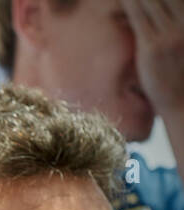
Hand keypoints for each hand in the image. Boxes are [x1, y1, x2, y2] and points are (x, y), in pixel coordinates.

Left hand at [124, 0, 183, 115]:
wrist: (183, 102)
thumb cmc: (181, 73)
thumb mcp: (179, 41)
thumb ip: (173, 24)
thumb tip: (143, 15)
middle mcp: (183, 24)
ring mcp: (169, 35)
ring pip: (151, 1)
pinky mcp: (152, 46)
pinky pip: (138, 17)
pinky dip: (129, 3)